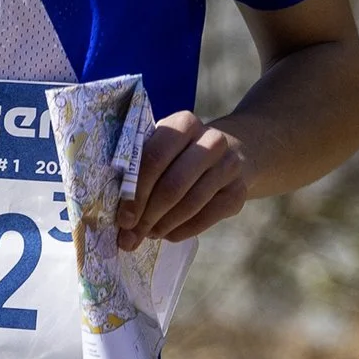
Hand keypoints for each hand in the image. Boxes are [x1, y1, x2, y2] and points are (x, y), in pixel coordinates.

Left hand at [116, 109, 249, 250]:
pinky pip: (206, 218)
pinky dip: (181, 230)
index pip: (154, 158)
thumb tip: (120, 216)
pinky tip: (167, 234)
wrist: (230, 154)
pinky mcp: (238, 192)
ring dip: (163, 226)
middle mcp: (212, 140)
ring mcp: (229, 166)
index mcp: (184, 123)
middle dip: (147, 215)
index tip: (123, 219)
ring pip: (190, 204)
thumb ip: (139, 171)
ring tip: (147, 235)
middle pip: (172, 185)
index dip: (135, 192)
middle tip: (130, 236)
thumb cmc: (181, 154)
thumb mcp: (162, 147)